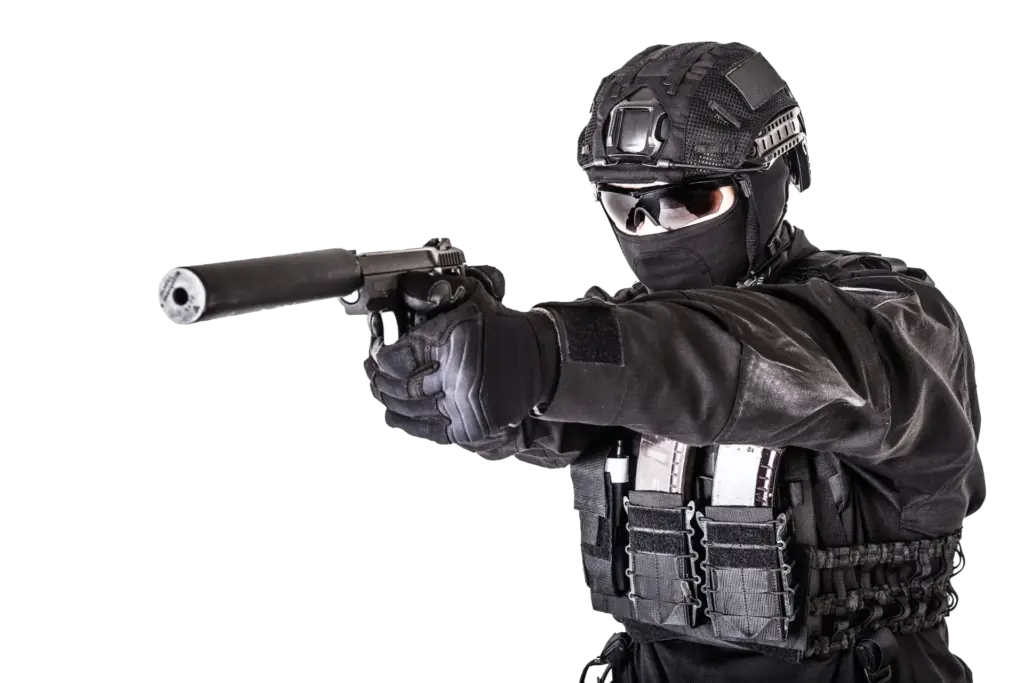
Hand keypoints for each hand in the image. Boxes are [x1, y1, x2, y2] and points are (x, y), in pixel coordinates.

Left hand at [363, 266, 558, 446]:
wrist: (537, 360)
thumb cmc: (500, 331)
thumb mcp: (464, 310)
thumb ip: (426, 327)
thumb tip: (388, 351)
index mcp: (456, 344)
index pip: (399, 357)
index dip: (381, 357)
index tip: (375, 354)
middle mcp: (460, 379)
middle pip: (401, 386)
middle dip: (379, 379)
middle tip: (371, 371)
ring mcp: (465, 407)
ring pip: (410, 409)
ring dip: (388, 399)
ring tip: (380, 388)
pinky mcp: (470, 428)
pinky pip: (428, 429)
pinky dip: (406, 422)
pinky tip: (392, 413)